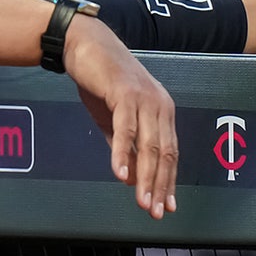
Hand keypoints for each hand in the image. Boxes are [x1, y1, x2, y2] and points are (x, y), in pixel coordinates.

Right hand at [62, 16, 178, 219]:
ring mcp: (144, 98)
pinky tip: (120, 174)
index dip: (168, 181)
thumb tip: (131, 175)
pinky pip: (126, 130)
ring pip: (149, 145)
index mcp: (162, 111)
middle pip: (164, 153)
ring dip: (145, 177)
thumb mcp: (114, 117)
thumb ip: (125, 144)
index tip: (167, 205)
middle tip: (154, 211)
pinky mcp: (125, 93)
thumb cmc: (101, 78)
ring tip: (141, 202)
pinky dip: (123, 154)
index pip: (169, 153)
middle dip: (159, 186)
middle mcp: (159, 105)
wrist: (86, 43)